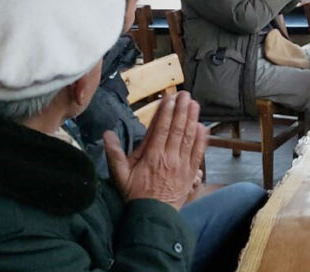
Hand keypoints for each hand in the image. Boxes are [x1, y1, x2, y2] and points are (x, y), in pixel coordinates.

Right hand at [105, 91, 207, 210]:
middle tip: (184, 95)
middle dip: (181, 110)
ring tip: (194, 104)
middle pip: (177, 129)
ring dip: (192, 119)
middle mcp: (168, 158)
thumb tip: (106, 134)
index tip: (168, 98)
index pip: (160, 129)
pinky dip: (201, 139)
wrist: (153, 216)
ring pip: (189, 137)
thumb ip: (114, 154)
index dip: (165, 112)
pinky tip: (202, 127)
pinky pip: (198, 152)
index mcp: (152, 157)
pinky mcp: (191, 172)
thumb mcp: (120, 176)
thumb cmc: (135, 195)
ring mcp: (181, 165)